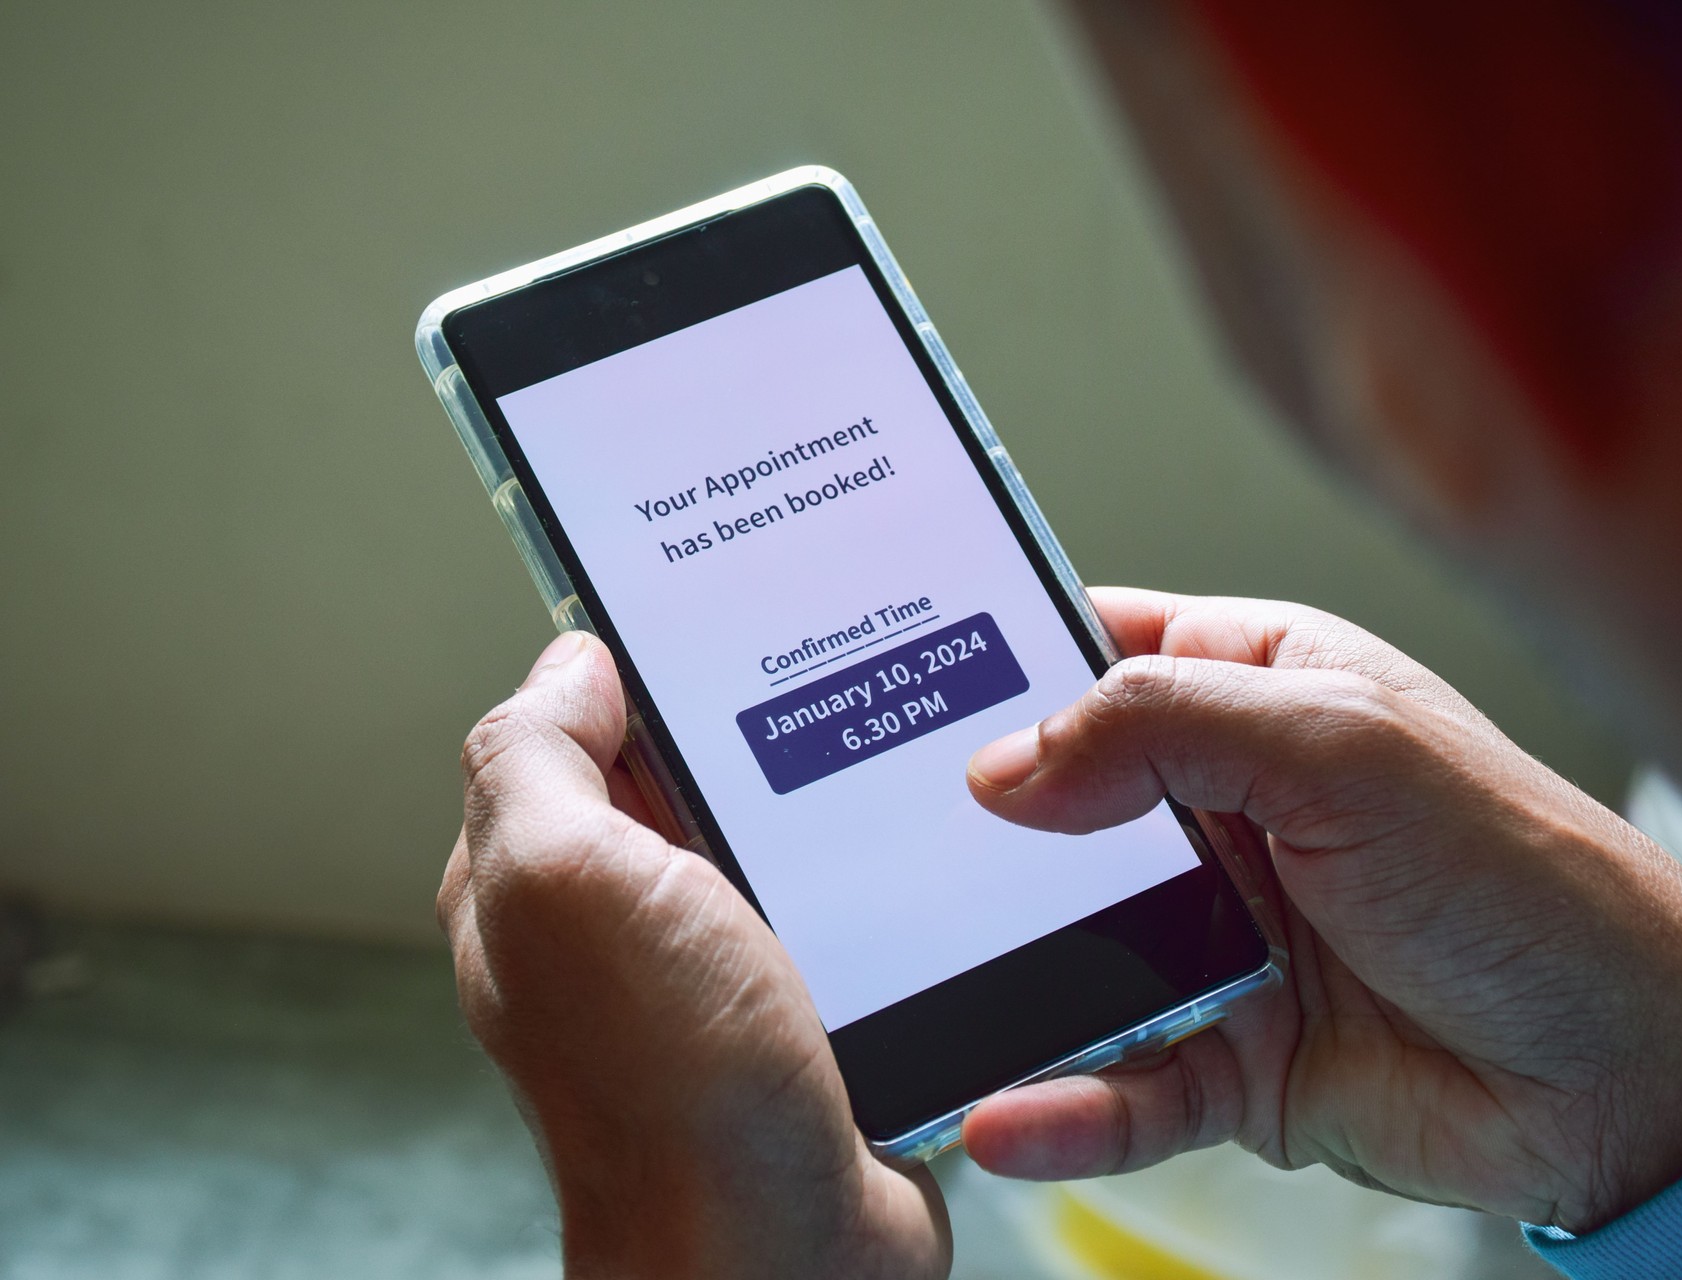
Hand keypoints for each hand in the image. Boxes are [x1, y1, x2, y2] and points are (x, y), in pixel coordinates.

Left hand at [440, 631, 948, 1278]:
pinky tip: (916, 847)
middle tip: (829, 666)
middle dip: (747, 724)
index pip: (570, 729)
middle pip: (682, 776)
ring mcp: (715, 972)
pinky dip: (875, 873)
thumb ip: (536, 759)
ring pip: (772, 837)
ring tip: (886, 744)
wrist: (786, 1251)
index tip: (716, 603)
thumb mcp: (568, 885)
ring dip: (822, 798)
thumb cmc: (670, 1087)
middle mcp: (620, 926)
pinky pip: (842, 904)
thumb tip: (570, 661)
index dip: (633, 662)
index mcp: (540, 883)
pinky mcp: (806, 1008)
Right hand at [962, 588, 1681, 1231]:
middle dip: (976, 831)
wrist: (1633, 1076)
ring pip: (1074, 954)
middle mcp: (1233, 811)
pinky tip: (1008, 1113)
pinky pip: (1121, 1084)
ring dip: (1002, 979)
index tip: (901, 677)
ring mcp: (1226, 938)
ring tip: (912, 991)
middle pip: (1063, 808)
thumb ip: (1164, 730)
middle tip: (867, 842)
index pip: (1104, 653)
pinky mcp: (1234, 1058)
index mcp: (1266, 693)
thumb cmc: (1529, 878)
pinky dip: (1061, 1106)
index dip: (1006, 660)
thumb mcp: (1341, 748)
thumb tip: (1009, 762)